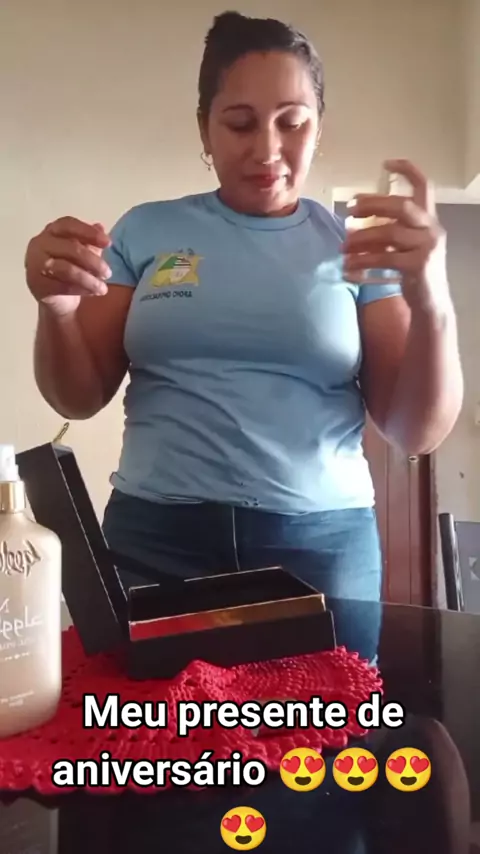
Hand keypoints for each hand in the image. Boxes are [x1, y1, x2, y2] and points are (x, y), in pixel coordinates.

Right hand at [25, 217, 112, 315]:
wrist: (58, 300)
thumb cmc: (71, 270)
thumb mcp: (83, 254)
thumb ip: (91, 242)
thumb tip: (100, 227)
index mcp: (52, 231)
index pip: (69, 225)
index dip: (89, 232)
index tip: (108, 243)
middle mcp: (40, 243)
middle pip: (70, 248)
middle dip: (93, 261)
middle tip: (108, 273)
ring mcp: (35, 263)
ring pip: (66, 269)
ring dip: (89, 279)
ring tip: (103, 288)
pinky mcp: (37, 284)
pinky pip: (62, 286)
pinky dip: (81, 289)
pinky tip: (92, 293)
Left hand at [342, 159, 449, 312]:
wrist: (430, 303)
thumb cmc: (414, 273)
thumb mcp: (405, 246)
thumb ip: (390, 231)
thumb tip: (353, 225)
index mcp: (429, 219)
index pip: (424, 186)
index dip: (407, 171)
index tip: (385, 164)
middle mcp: (432, 229)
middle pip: (401, 206)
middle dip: (372, 205)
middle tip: (349, 210)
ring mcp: (428, 246)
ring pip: (389, 233)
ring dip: (361, 239)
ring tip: (343, 246)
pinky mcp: (419, 265)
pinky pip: (385, 258)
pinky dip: (363, 261)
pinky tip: (349, 266)